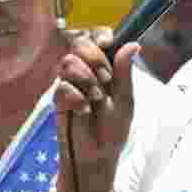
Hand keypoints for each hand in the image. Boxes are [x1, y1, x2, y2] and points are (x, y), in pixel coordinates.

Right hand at [54, 28, 138, 191]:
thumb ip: (125, 73)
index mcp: (104, 67)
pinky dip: (76, 98)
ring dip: (86, 79)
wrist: (98, 156)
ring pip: (68, 62)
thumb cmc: (113, 129)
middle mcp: (85, 71)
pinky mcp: (58, 99)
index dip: (100, 35)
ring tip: (96, 99)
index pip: (96, 38)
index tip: (107, 43)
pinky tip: (83, 111)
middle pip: (80, 43)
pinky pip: (62, 86)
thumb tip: (134, 44)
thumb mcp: (125, 101)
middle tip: (105, 79)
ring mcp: (70, 83)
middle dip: (94, 58)